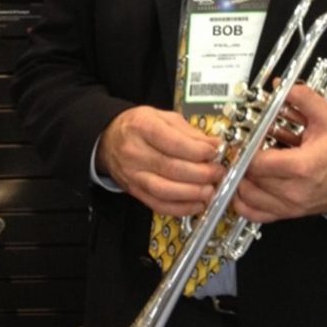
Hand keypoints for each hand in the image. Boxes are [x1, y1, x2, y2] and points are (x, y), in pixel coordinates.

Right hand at [98, 106, 222, 215]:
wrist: (109, 138)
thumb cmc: (138, 126)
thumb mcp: (163, 117)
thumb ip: (189, 131)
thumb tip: (213, 144)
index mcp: (142, 127)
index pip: (172, 142)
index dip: (197, 150)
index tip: (214, 151)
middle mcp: (135, 152)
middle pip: (171, 168)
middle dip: (200, 174)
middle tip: (218, 173)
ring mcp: (133, 175)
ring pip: (164, 190)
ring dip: (192, 193)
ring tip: (210, 190)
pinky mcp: (135, 191)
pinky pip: (158, 205)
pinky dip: (180, 208)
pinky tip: (196, 204)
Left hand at [233, 83, 326, 222]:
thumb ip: (306, 100)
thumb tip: (283, 86)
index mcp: (302, 166)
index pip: (258, 163)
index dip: (245, 150)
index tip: (244, 139)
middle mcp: (293, 191)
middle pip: (249, 179)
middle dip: (240, 162)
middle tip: (239, 149)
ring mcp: (289, 206)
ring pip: (247, 198)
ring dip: (238, 180)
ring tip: (240, 164)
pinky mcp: (287, 213)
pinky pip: (255, 215)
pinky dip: (243, 202)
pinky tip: (242, 187)